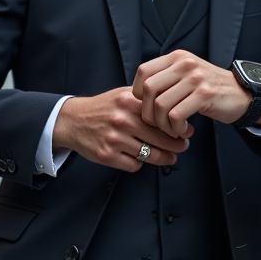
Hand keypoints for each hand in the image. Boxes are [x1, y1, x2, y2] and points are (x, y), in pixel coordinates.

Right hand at [52, 87, 190, 172]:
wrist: (73, 120)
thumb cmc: (103, 107)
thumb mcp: (124, 94)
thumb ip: (146, 100)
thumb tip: (175, 108)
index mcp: (129, 101)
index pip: (162, 117)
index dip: (178, 127)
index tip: (187, 131)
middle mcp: (122, 119)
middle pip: (160, 138)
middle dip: (176, 145)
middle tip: (184, 146)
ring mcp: (114, 139)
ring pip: (150, 155)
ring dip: (163, 158)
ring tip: (170, 156)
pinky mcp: (107, 155)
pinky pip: (134, 165)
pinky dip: (140, 163)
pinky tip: (141, 157)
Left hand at [132, 50, 253, 137]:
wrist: (241, 94)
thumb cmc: (209, 89)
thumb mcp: (186, 74)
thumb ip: (165, 78)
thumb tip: (136, 95)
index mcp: (177, 58)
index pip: (143, 72)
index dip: (138, 93)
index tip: (147, 107)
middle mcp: (185, 64)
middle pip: (148, 89)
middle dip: (148, 113)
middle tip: (157, 124)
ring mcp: (195, 78)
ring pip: (161, 105)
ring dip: (163, 125)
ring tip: (172, 130)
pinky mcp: (204, 94)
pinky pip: (176, 116)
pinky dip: (175, 129)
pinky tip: (183, 130)